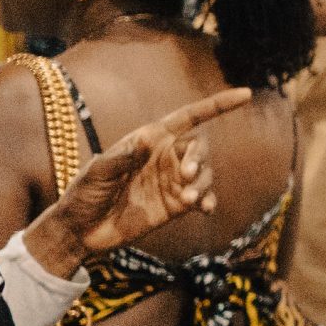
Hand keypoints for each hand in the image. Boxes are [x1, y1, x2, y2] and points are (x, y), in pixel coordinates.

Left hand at [49, 87, 249, 259]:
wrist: (80, 231)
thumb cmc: (83, 194)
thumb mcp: (97, 171)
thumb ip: (122, 156)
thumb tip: (149, 139)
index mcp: (150, 139)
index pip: (190, 117)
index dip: (218, 105)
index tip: (245, 95)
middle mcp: (166, 157)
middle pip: (200, 147)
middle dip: (199, 158)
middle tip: (186, 175)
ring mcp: (173, 181)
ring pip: (205, 174)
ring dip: (202, 184)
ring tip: (187, 200)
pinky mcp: (176, 205)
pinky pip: (202, 198)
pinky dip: (208, 201)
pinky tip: (204, 209)